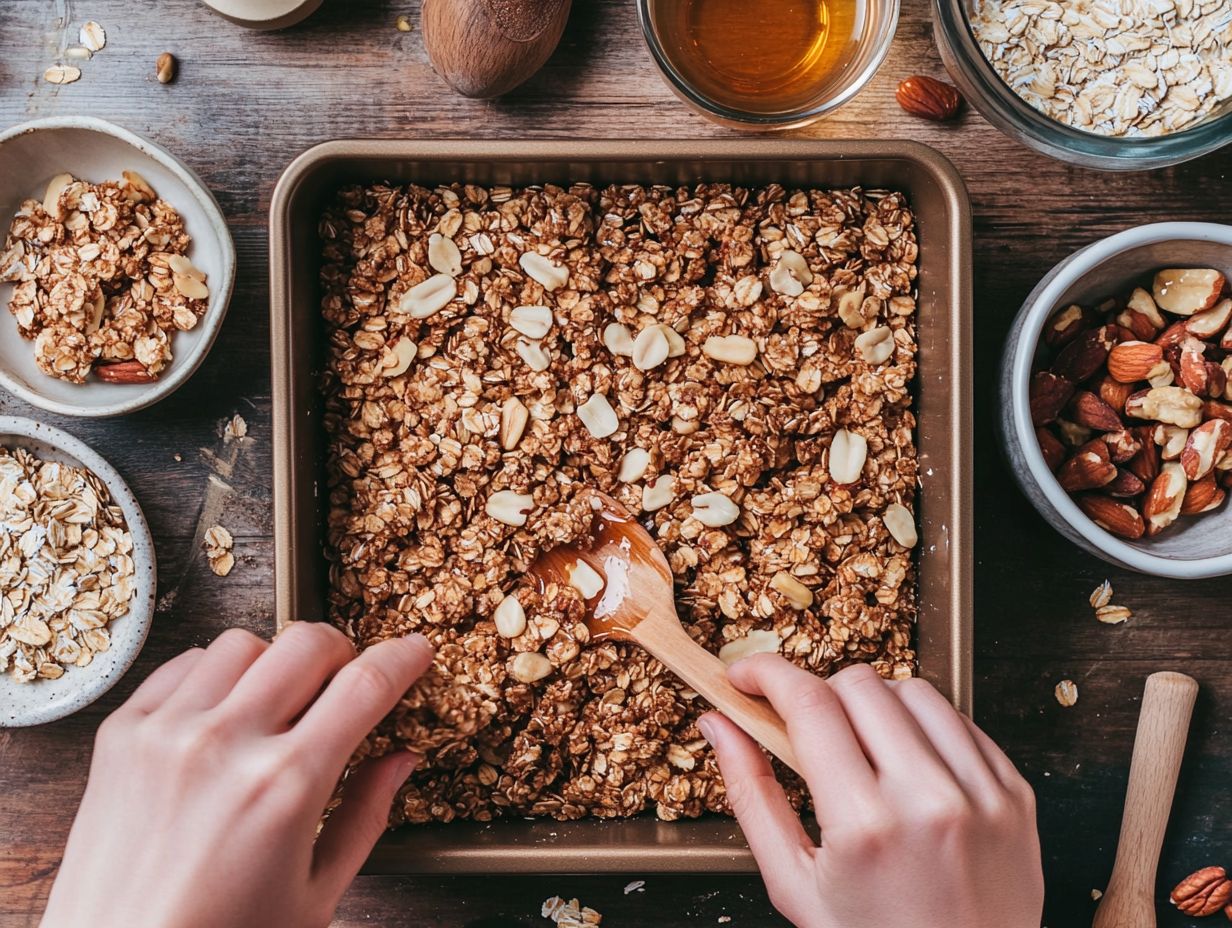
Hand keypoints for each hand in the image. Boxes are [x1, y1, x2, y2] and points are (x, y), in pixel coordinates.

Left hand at [41, 624, 433, 927]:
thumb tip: (400, 760)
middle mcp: (226, 745)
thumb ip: (365, 817)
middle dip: (343, 654)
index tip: (415, 650)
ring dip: (275, 662)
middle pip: (309, 642)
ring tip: (277, 702)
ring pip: (245, 642)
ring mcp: (167, 733)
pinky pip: (183, 665)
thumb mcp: (315, 895)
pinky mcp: (121, 735)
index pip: (366, 685)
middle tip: (345, 683)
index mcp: (287, 786)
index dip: (403, 658)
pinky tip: (224, 711)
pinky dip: (214, 674)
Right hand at [699, 657, 1042, 927]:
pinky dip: (923, 727)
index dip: (767, 673)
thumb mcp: (793, 884)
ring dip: (873, 705)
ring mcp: (982, 794)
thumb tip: (718, 725)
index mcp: (867, 826)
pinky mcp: (1014, 794)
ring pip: (913, 690)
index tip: (746, 674)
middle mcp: (931, 799)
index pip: (810, 705)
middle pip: (858, 684)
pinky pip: (961, 720)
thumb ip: (750, 795)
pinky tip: (906, 764)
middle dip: (817, 694)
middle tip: (802, 728)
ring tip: (860, 749)